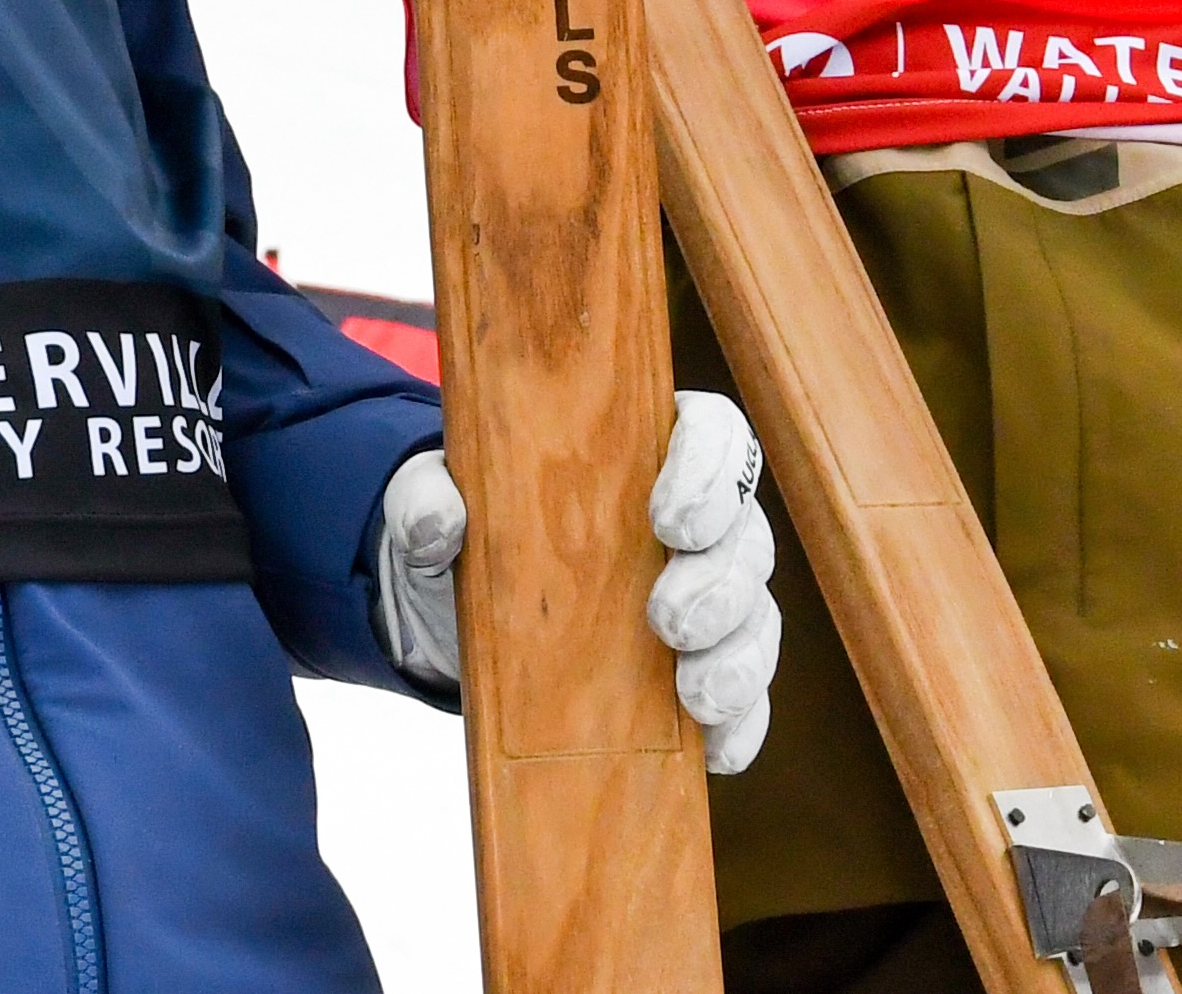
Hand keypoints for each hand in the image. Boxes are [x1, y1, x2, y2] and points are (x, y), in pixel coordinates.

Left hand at [374, 389, 783, 774]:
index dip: (711, 470)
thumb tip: (437, 519)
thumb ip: (425, 497)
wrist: (463, 616)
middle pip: (746, 536)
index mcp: (651, 452)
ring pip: (755, 617)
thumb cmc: (473, 529)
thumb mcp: (431, 501)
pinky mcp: (701, 671)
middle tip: (667, 619)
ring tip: (694, 693)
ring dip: (738, 657)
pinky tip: (717, 748)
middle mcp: (701, 522)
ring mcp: (711, 600)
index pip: (716, 433)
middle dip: (721, 582)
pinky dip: (741, 723)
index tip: (668, 519)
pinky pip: (745, 698)